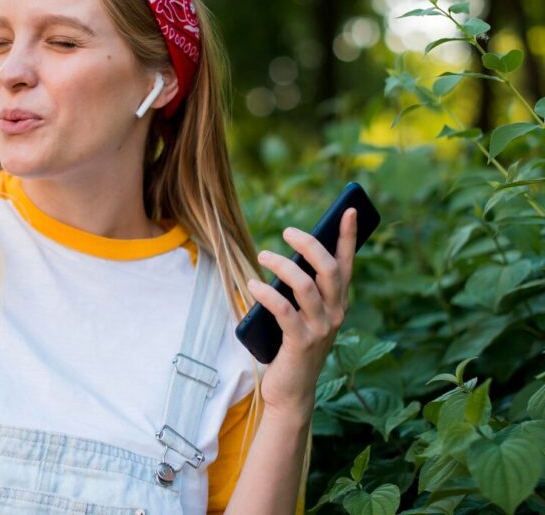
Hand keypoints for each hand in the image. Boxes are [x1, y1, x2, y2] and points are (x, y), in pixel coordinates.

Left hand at [246, 208, 357, 418]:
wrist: (292, 392)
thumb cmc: (293, 346)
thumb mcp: (303, 314)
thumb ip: (301, 290)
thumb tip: (288, 256)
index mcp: (338, 303)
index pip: (346, 264)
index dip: (348, 236)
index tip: (347, 210)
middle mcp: (335, 313)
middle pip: (328, 268)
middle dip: (309, 244)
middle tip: (287, 231)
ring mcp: (320, 328)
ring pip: (306, 285)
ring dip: (282, 266)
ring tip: (263, 255)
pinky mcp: (300, 342)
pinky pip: (284, 310)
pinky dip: (267, 294)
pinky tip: (253, 285)